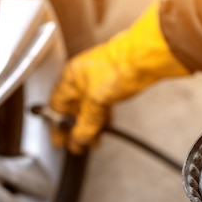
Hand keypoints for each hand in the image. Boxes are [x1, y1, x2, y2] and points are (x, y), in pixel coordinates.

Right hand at [49, 1, 189, 153]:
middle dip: (74, 128)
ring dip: (88, 125)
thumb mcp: (97, 101)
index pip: (56, 106)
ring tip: (91, 140)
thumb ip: (87, 122)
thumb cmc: (120, 66)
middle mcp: (81, 78)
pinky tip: (104, 126)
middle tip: (76, 144)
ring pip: (87, 108)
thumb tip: (80, 138)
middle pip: (72, 108)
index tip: (60, 140)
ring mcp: (97, 81)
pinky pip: (101, 106)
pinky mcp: (112, 85)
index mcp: (70, 77)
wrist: (144, 58)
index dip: (57, 126)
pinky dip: (100, 118)